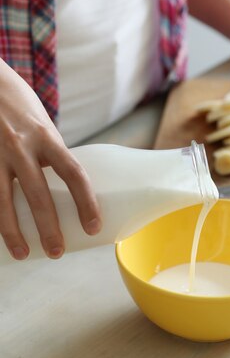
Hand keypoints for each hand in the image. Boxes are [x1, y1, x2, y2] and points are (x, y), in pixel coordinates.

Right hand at [0, 59, 100, 259]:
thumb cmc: (17, 103)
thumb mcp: (40, 123)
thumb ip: (49, 152)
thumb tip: (65, 184)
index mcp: (46, 137)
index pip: (74, 174)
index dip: (86, 203)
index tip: (93, 226)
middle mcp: (21, 146)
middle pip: (38, 195)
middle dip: (49, 228)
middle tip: (57, 252)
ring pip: (3, 201)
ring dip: (13, 232)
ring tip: (22, 253)